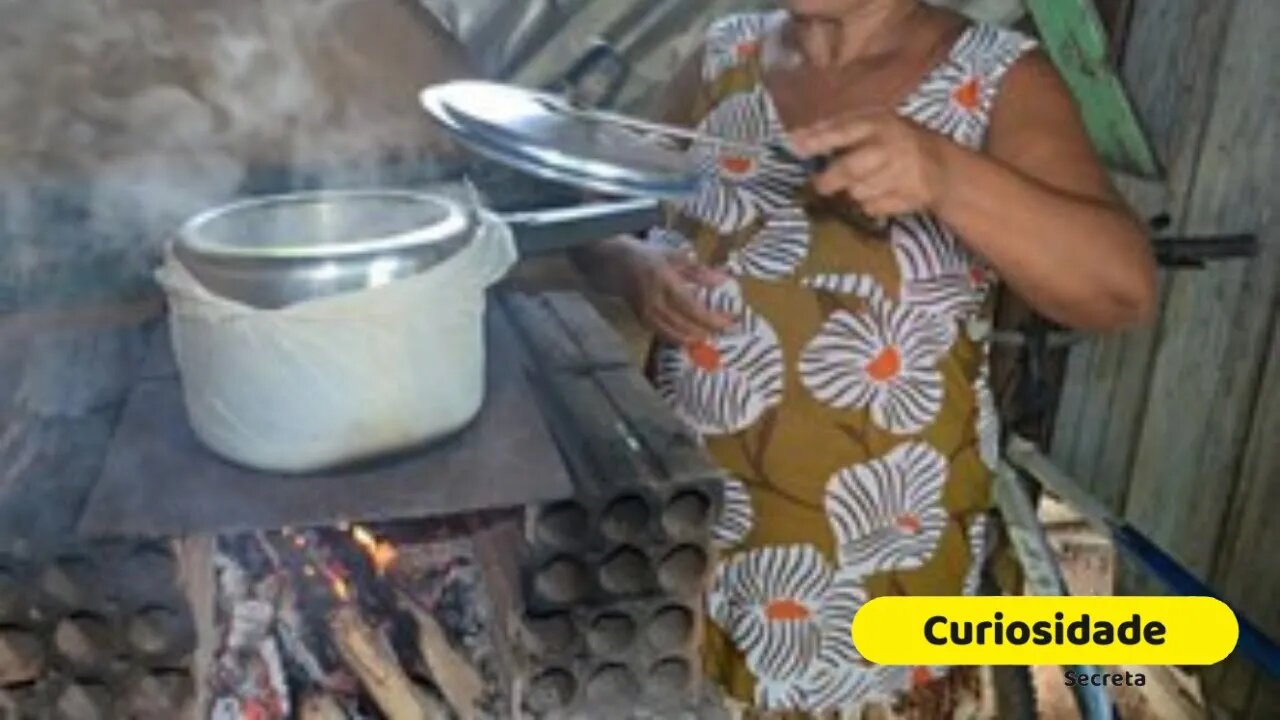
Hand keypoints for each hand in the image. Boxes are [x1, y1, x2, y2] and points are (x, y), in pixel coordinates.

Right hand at [616, 243, 735, 343]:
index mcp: (666, 283)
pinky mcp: (643, 322)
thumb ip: (700, 272)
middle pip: (686, 326)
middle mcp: (656, 303)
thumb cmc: (649, 257)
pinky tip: (693, 337)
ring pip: (675, 336)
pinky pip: (665, 336)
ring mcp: (647, 315)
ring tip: (714, 335)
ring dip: (696, 339)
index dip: (713, 319)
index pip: (693, 308)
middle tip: (728, 330)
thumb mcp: (676, 258)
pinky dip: (681, 339)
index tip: (732, 321)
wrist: (616, 264)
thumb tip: (724, 281)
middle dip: (709, 331)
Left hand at [789, 112, 953, 217]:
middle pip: (849, 169)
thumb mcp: (871, 123)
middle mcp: (890, 147)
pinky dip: (870, 205)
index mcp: (879, 123)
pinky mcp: (908, 198)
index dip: (818, 139)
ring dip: (854, 191)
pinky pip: (874, 208)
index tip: (795, 146)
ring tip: (865, 181)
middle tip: (821, 184)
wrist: (940, 165)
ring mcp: (901, 174)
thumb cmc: (894, 140)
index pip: (843, 131)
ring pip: (859, 193)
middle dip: (829, 180)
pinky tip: (882, 192)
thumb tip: (795, 138)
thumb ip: (836, 129)